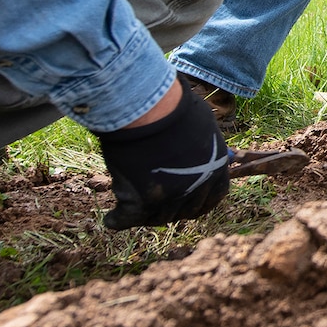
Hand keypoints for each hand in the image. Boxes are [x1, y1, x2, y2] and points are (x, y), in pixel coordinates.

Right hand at [97, 83, 232, 228]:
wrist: (150, 108)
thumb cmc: (174, 107)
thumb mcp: (202, 125)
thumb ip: (202, 146)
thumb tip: (201, 151)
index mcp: (216, 169)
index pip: (212, 198)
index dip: (197, 201)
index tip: (185, 202)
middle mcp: (196, 188)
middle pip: (182, 211)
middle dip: (169, 209)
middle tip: (154, 205)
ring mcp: (169, 198)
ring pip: (156, 216)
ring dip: (145, 214)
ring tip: (132, 210)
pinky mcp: (141, 203)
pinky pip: (127, 219)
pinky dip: (117, 219)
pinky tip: (111, 218)